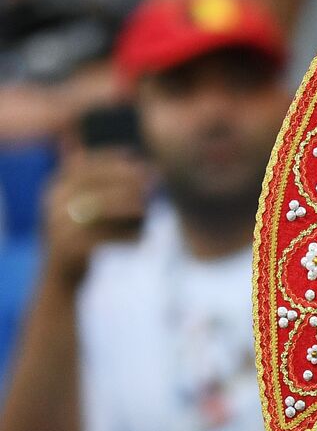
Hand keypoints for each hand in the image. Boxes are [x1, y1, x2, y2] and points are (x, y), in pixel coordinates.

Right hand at [42, 150, 149, 286]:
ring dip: (129, 209)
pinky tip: (142, 238)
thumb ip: (110, 187)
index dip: (109, 158)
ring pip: (100, 211)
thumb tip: (149, 170)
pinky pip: (105, 238)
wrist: (60, 275)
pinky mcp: (68, 248)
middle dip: (124, 181)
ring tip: (148, 212)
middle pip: (93, 185)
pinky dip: (127, 236)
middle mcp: (52, 203)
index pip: (83, 166)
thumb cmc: (84, 235)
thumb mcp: (87, 206)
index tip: (134, 155)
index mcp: (54, 187)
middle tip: (151, 183)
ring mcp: (57, 225)